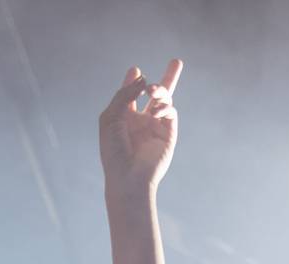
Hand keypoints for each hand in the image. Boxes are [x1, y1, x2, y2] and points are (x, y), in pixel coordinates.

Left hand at [99, 61, 182, 195]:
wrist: (127, 177)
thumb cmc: (114, 150)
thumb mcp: (111, 116)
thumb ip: (125, 95)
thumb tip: (143, 78)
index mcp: (124, 117)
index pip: (131, 93)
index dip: (133, 80)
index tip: (135, 70)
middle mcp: (141, 120)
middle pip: (156, 94)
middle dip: (168, 78)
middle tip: (177, 61)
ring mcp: (156, 126)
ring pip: (165, 100)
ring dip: (160, 90)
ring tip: (153, 91)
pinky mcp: (168, 134)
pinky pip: (171, 112)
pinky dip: (165, 106)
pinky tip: (156, 111)